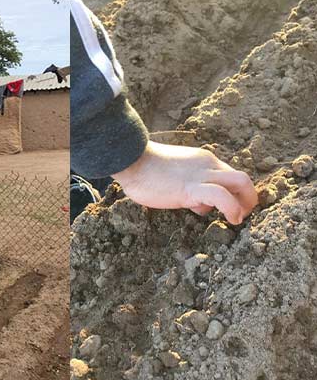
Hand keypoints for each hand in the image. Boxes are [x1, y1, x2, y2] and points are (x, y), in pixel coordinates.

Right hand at [112, 141, 256, 224]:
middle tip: (241, 214)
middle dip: (248, 198)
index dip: (229, 193)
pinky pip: (222, 196)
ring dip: (247, 204)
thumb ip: (185, 184)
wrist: (130, 160)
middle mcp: (208, 164)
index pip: (227, 176)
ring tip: (238, 219)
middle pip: (242, 178)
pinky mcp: (192, 188)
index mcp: (202, 160)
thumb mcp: (171, 175)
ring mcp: (202, 175)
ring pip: (241, 183)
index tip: (216, 207)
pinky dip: (233, 208)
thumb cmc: (142, 168)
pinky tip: (231, 219)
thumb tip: (192, 201)